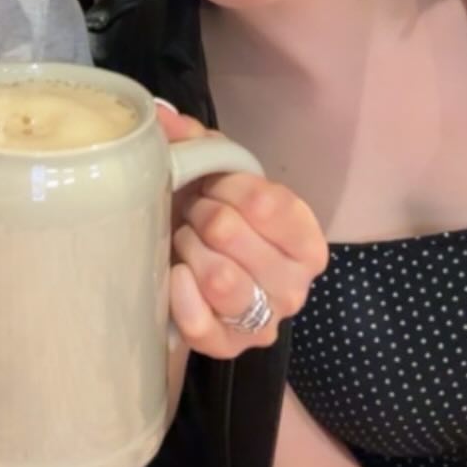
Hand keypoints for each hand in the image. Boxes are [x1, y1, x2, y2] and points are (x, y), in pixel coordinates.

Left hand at [158, 106, 328, 361]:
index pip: (270, 204)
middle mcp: (296, 286)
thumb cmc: (211, 216)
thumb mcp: (214, 172)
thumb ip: (196, 141)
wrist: (190, 271)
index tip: (213, 184)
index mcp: (306, 240)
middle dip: (200, 215)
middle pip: (232, 234)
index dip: (228, 187)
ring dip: (189, 250)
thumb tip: (161, 118)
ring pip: (220, 280)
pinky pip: (202, 324)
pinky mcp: (228, 349)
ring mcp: (264, 322)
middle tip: (193, 214)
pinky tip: (175, 275)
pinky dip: (180, 295)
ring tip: (184, 242)